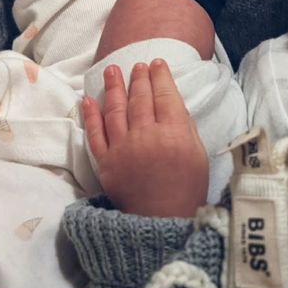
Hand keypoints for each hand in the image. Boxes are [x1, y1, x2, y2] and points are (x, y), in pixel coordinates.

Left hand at [83, 59, 208, 217]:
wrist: (162, 223)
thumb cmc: (186, 189)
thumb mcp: (199, 154)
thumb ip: (185, 125)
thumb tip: (171, 101)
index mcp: (173, 134)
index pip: (165, 94)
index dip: (160, 76)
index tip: (157, 64)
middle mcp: (146, 136)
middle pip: (140, 97)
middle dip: (139, 77)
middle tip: (138, 65)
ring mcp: (123, 149)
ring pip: (116, 109)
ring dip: (114, 86)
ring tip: (112, 70)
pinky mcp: (105, 163)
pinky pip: (95, 134)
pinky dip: (91, 115)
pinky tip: (89, 99)